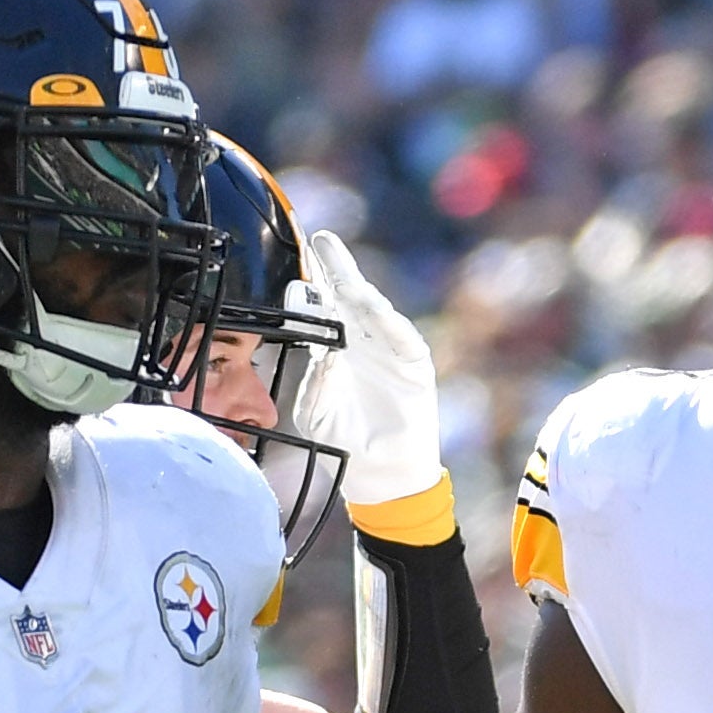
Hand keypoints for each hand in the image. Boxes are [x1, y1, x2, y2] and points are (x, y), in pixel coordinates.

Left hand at [303, 226, 447, 517]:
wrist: (382, 473)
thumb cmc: (346, 441)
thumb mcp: (315, 410)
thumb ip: (315, 380)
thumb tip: (322, 353)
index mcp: (336, 347)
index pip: (323, 306)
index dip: (313, 281)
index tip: (298, 254)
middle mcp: (363, 341)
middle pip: (348, 296)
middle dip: (336, 267)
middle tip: (321, 239)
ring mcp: (390, 350)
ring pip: (373, 311)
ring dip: (356, 288)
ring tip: (339, 267)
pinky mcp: (414, 365)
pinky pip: (401, 337)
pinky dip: (386, 321)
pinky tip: (369, 304)